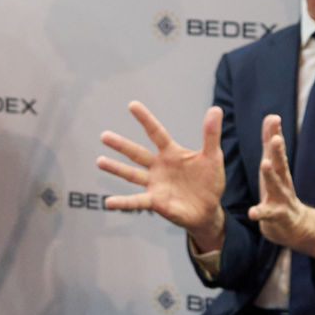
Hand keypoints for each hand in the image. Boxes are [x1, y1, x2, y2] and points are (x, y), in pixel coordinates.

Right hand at [98, 102, 225, 252]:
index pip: (156, 132)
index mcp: (172, 153)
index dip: (145, 119)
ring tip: (99, 161)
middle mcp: (159, 166)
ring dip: (116, 169)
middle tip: (104, 135)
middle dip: (121, 145)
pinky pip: (137, 201)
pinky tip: (109, 202)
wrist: (209, 209)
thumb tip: (215, 109)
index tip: (132, 105)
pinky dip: (123, 202)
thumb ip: (211, 134)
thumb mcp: (213, 156)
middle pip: (137, 153)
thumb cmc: (209, 180)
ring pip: (132, 174)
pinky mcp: (156, 202)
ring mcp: (155, 184)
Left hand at [247, 115, 314, 258]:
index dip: (276, 134)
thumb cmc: (279, 189)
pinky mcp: (276, 215)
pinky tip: (252, 212)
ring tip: (264, 165)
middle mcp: (283, 181)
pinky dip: (260, 212)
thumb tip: (272, 116)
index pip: (278, 149)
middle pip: (281, 164)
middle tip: (277, 138)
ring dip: (271, 176)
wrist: (293, 225)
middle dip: (279, 151)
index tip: (274, 119)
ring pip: (276, 186)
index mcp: (279, 168)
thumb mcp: (274, 164)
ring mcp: (281, 198)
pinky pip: (268, 214)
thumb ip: (271, 142)